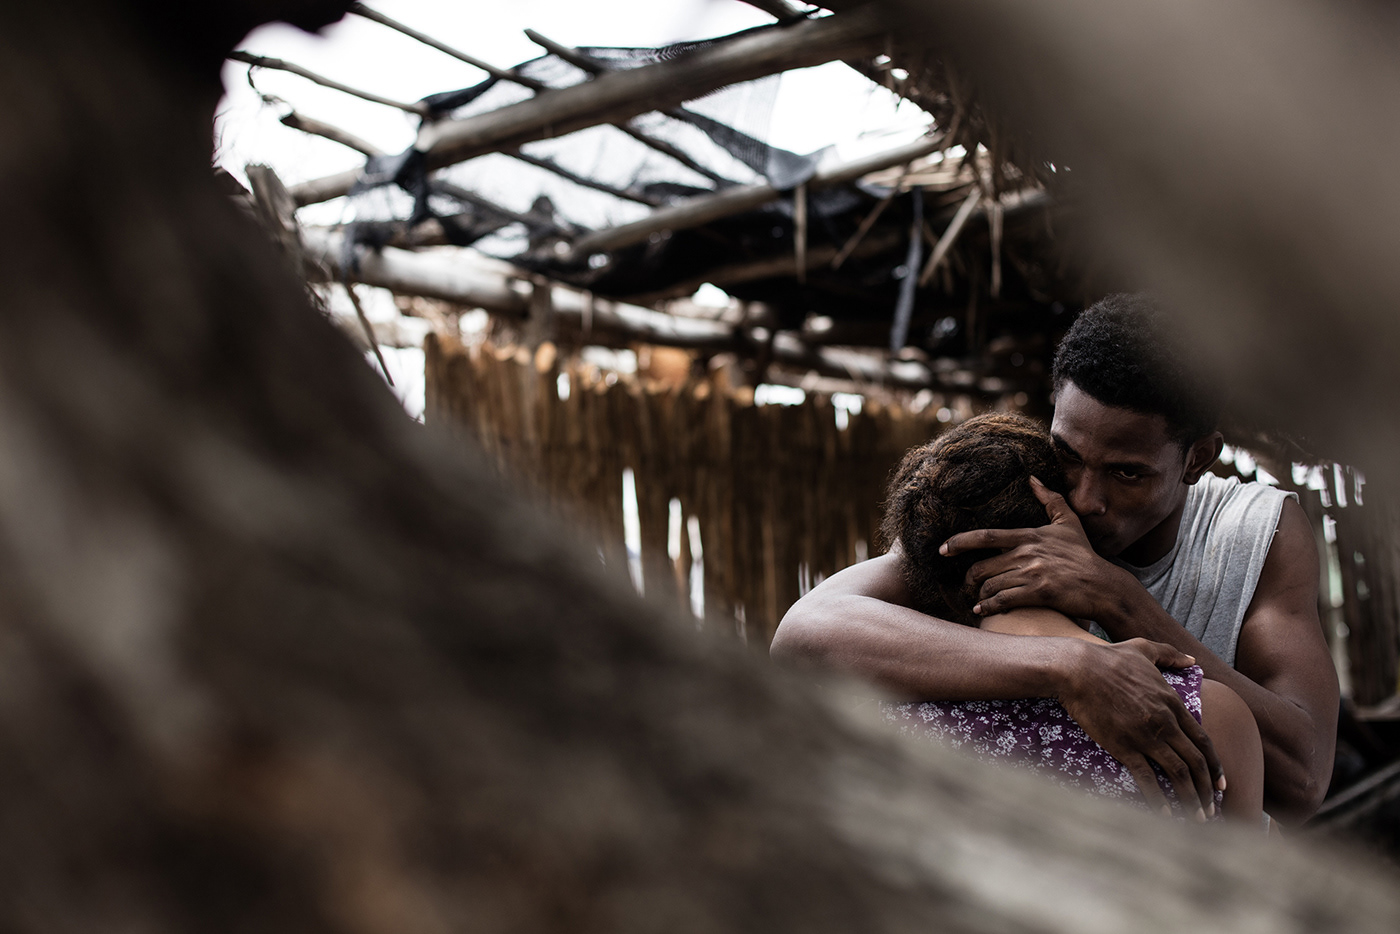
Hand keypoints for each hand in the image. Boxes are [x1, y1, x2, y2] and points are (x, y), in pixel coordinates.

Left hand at [941, 477, 1121, 620]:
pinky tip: (982, 611)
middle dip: (968, 578)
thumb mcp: (1069, 523)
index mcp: (1028, 536)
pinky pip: (1003, 600)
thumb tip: (1032, 479)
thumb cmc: (1084, 555)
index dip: (959, 542)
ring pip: (990, 585)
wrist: (1104, 586)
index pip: (985, 537)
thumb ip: (1050, 500)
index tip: (943, 549)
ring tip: (978, 600)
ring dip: (979, 595)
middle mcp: (1027, 553)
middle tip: (966, 585)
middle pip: (981, 566)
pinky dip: (988, 607)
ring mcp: (1032, 574)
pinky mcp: (1039, 593)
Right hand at [1056, 637, 1224, 818]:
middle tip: (1212, 811)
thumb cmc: (1109, 658)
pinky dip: (1160, 800)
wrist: (1078, 669)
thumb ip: (1170, 655)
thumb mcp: (1144, 649)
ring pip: (1179, 774)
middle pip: (1196, 763)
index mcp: (1173, 704)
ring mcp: (1145, 737)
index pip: (1204, 741)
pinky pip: (1147, 779)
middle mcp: (1165, 723)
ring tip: (1197, 818)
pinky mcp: (1123, 747)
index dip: (1215, 766)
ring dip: (1192, 800)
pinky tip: (1166, 815)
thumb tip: (1192, 659)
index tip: (1221, 786)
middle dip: (1207, 791)